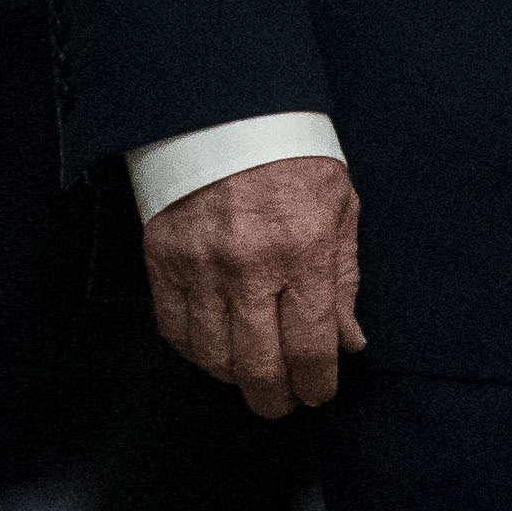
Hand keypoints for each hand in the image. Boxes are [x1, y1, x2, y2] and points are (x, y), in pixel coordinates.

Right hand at [143, 153, 361, 418]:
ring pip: (214, 358)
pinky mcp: (163, 259)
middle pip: (260, 368)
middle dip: (277, 399)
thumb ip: (344, 278)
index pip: (310, 348)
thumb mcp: (339, 206)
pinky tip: (215, 348)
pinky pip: (175, 331)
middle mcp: (250, 267)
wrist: (225, 109)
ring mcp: (201, 266)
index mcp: (303, 251)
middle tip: (285, 401)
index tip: (319, 392)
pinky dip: (195, 352)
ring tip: (251, 373)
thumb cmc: (291, 154)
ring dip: (236, 378)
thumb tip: (348, 341)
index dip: (317, 385)